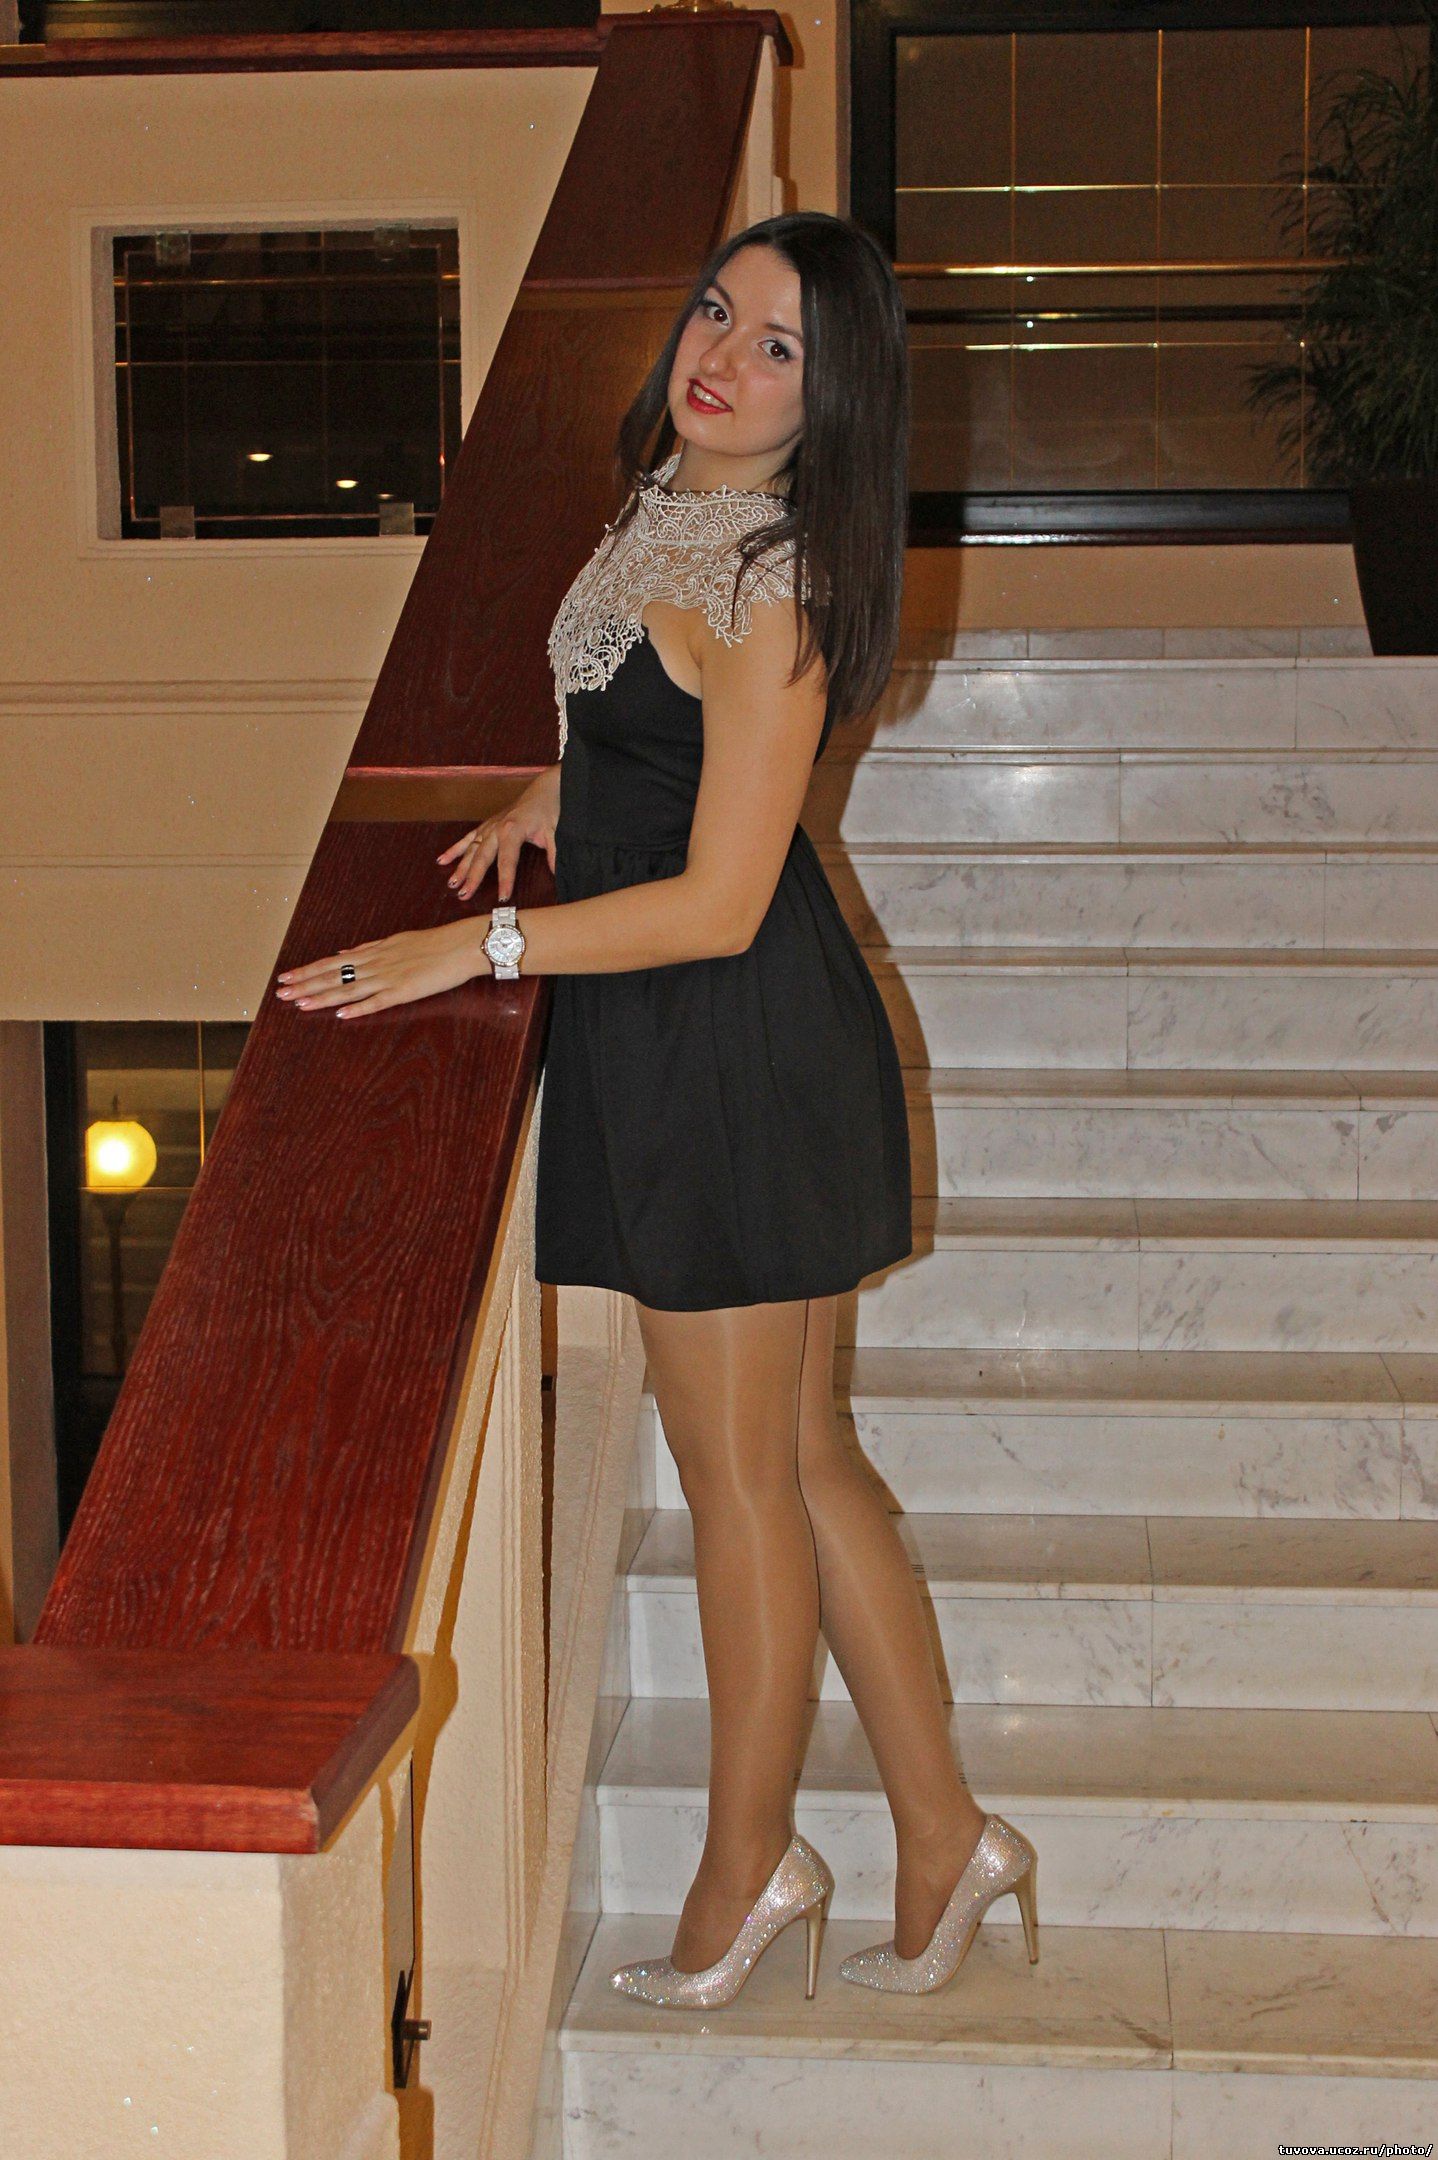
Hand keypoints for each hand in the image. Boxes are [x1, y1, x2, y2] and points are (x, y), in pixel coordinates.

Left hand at [275, 918, 486, 1018]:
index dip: (308, 971)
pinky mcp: (405, 991)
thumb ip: (369, 949)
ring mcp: (389, 977)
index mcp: (374, 952)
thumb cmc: (435, 943)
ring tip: (300, 1003)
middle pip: (334, 975)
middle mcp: (376, 963)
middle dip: (306, 984)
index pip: (333, 963)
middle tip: (281, 992)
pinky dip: (359, 1008)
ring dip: (323, 996)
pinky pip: (378, 1001)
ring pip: (350, 988)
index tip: (287, 977)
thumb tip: (344, 955)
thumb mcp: (397, 940)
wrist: (462, 944)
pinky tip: (341, 1014)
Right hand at [438, 770, 558, 901]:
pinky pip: (468, 838)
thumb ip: (554, 855)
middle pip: (482, 857)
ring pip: (471, 849)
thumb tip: (558, 875)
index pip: (507, 860)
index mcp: (512, 830)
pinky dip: (455, 849)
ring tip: (451, 884)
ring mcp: (489, 826)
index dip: (505, 879)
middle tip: (464, 895)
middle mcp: (496, 828)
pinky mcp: (487, 825)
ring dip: (460, 867)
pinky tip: (442, 860)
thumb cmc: (549, 809)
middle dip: (473, 877)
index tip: (502, 897)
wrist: (545, 788)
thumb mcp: (555, 832)